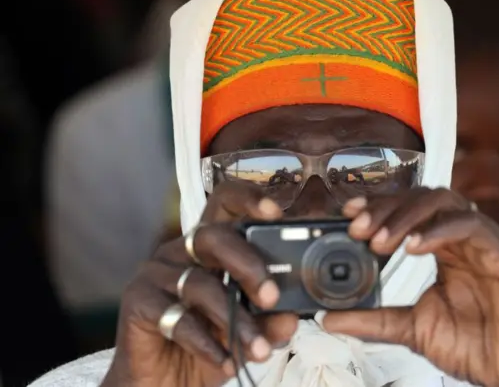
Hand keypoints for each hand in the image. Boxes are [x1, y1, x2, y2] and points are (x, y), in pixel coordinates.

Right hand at [102, 182, 297, 386]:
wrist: (163, 385)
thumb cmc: (208, 347)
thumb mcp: (245, 334)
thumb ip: (268, 323)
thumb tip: (291, 318)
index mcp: (209, 247)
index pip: (224, 205)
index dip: (248, 199)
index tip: (275, 212)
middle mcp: (181, 251)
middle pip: (213, 237)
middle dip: (248, 264)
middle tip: (271, 297)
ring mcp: (156, 274)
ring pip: (199, 284)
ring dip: (234, 320)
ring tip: (258, 350)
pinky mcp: (138, 302)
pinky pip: (177, 318)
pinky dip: (207, 344)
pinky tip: (227, 362)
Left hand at [323, 187, 498, 386]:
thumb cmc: (474, 348)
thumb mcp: (411, 329)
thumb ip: (372, 319)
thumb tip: (327, 317)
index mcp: (443, 248)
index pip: (409, 211)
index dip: (378, 206)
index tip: (347, 214)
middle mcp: (462, 238)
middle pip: (422, 198)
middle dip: (385, 208)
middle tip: (357, 229)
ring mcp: (485, 242)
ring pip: (443, 202)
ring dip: (406, 216)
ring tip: (378, 241)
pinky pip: (470, 225)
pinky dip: (438, 230)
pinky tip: (413, 246)